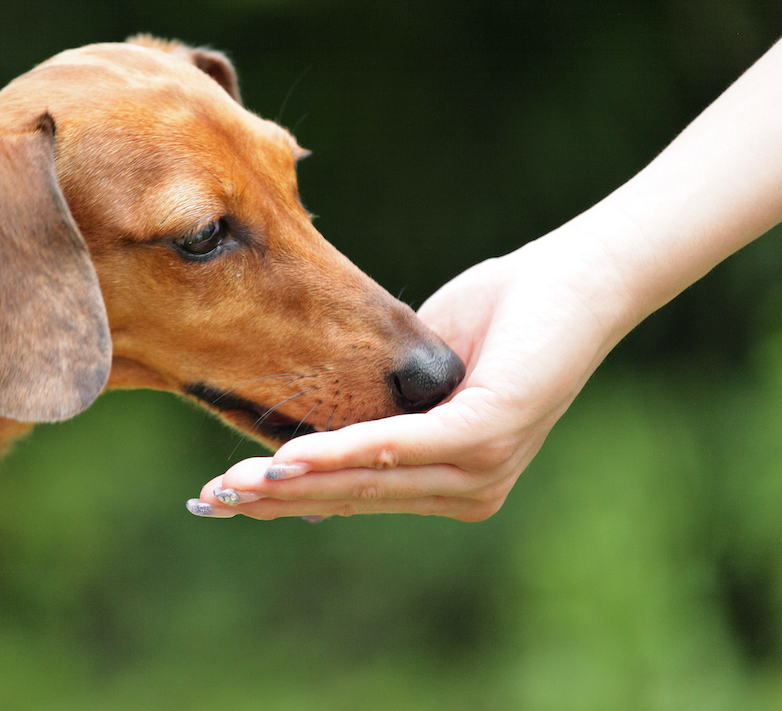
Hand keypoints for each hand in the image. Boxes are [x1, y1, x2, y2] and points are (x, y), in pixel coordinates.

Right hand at [187, 235, 624, 520]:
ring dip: (296, 484)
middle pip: (350, 498)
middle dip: (274, 502)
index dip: (282, 499)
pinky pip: (401, 447)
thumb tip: (304, 443)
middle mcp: (465, 489)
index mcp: (447, 479)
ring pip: (368, 481)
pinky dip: (343, 451)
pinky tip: (292, 456)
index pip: (350, 496)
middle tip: (208, 503)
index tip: (217, 500)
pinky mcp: (488, 433)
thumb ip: (370, 414)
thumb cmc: (497, 318)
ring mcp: (481, 469)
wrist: (573, 279)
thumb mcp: (418, 376)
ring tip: (234, 487)